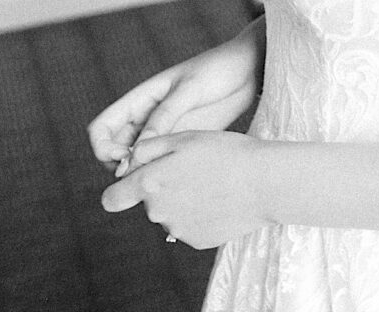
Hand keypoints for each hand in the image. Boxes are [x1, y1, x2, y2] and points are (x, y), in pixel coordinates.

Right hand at [87, 23, 261, 173]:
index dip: (104, 148)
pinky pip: (164, 163)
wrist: (250, 69)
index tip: (126, 156)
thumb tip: (136, 150)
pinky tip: (181, 180)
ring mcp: (165, 132)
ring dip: (143, 174)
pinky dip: (164, 174)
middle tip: (146, 175)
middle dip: (121, 167)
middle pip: (114, 151)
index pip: (101, 128)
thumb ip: (165, 116)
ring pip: (138, 162)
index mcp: (139, 100)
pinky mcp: (184, 143)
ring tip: (165, 179)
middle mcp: (146, 119)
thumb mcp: (190, 90)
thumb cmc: (218, 69)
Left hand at [101, 131, 267, 248]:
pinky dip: (201, 214)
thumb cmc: (226, 152)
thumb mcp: (184, 137)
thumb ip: (147, 149)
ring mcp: (178, 229)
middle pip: (149, 202)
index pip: (112, 198)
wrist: (266, 182)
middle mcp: (157, 212)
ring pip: (171, 214)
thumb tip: (126, 163)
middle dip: (164, 188)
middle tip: (195, 169)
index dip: (120, 190)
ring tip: (214, 183)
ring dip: (183, 201)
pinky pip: (191, 226)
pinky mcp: (198, 240)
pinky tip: (222, 200)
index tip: (133, 183)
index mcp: (150, 184)